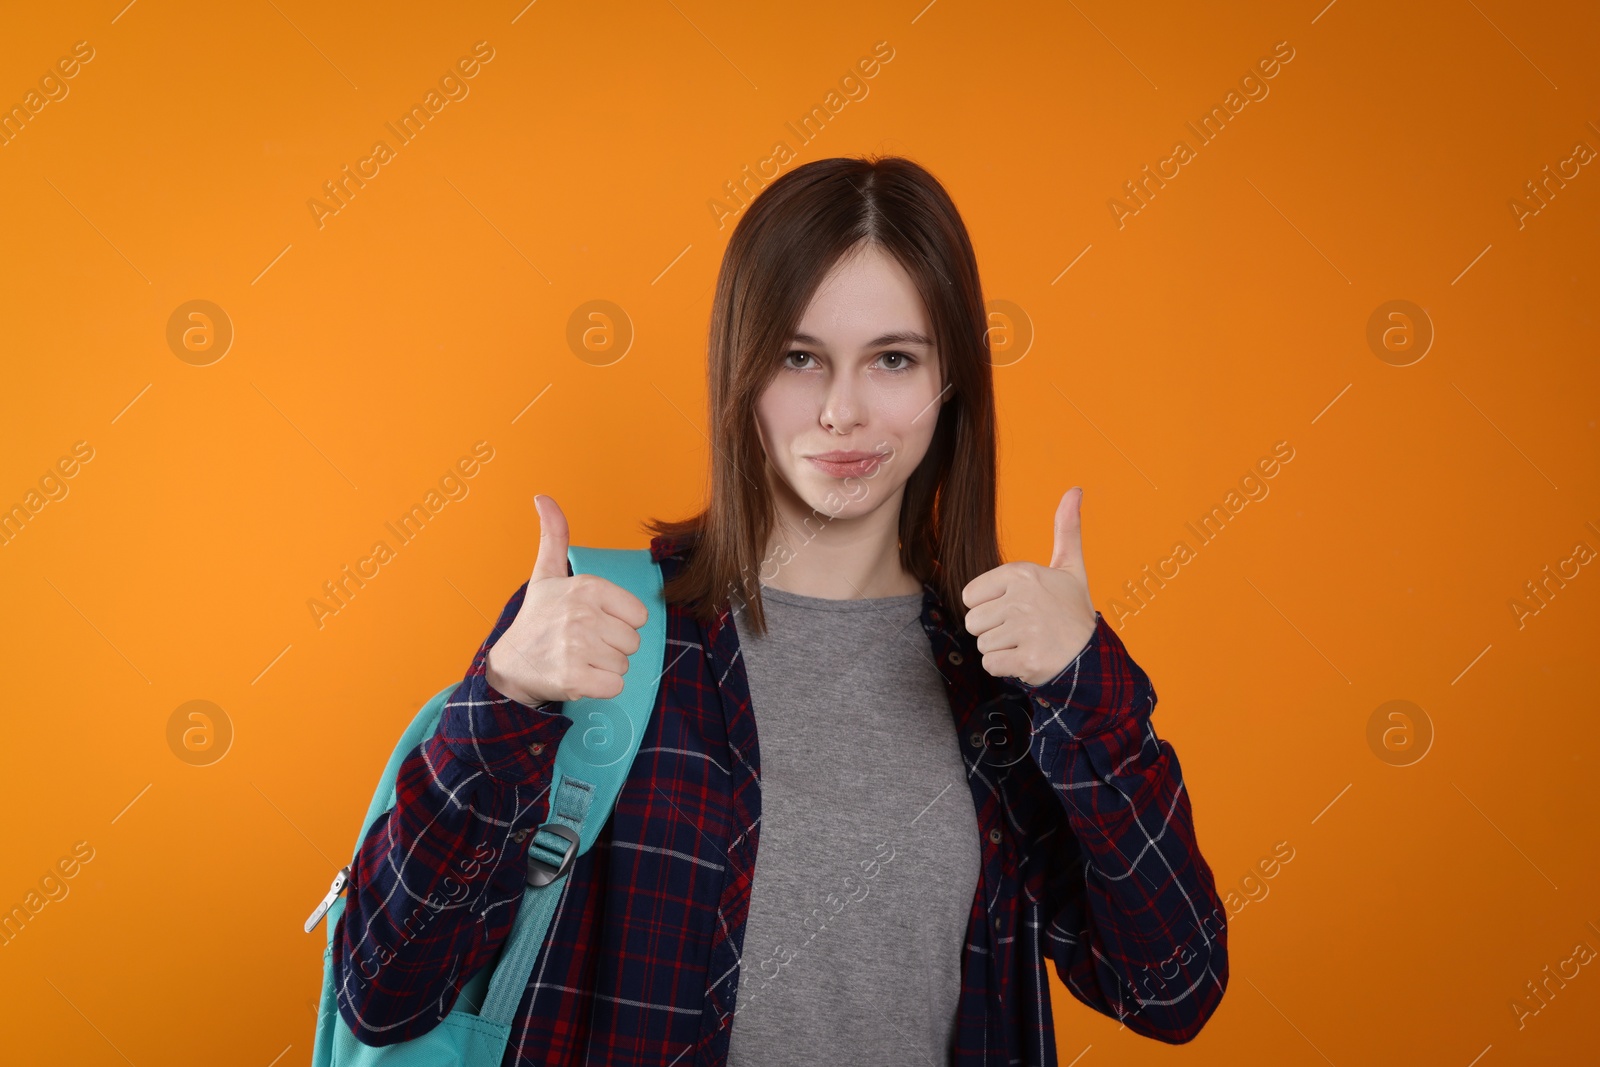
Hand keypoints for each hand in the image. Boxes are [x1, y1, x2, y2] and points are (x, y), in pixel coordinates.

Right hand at [485, 495, 649, 705]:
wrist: (510, 665)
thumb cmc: (537, 618)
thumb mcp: (546, 575)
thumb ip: (554, 536)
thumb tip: (543, 497)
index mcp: (587, 587)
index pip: (638, 615)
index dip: (619, 622)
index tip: (591, 622)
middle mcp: (582, 615)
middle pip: (632, 642)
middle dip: (612, 647)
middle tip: (581, 643)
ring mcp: (577, 648)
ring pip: (624, 665)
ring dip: (604, 667)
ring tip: (577, 658)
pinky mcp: (574, 679)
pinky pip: (615, 686)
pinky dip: (600, 688)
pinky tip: (578, 677)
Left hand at [961, 487, 1096, 685]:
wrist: (1092, 656)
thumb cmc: (1073, 611)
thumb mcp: (1070, 567)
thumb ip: (1066, 529)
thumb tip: (1075, 490)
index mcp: (1022, 573)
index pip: (970, 596)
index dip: (989, 606)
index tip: (1016, 608)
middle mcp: (1021, 598)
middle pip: (972, 622)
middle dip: (993, 630)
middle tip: (1023, 629)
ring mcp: (1024, 629)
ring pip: (982, 645)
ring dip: (1001, 650)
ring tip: (1029, 642)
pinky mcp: (1027, 659)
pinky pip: (991, 665)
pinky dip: (1007, 668)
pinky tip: (1029, 658)